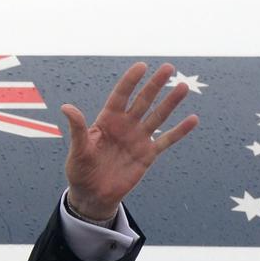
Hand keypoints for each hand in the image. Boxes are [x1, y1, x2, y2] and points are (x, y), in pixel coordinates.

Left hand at [61, 62, 198, 219]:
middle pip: (143, 101)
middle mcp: (125, 126)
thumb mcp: (78, 149)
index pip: (121, 96)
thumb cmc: (80, 170)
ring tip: (183, 86)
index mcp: (107, 121)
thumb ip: (77, 129)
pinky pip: (167, 140)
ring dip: (171, 102)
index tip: (141, 66)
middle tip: (168, 68)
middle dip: (155, 85)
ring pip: (157, 116)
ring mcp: (138, 139)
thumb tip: (66, 107)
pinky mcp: (148, 154)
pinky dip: (180, 131)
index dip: (130, 81)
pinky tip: (193, 119)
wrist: (92, 194)